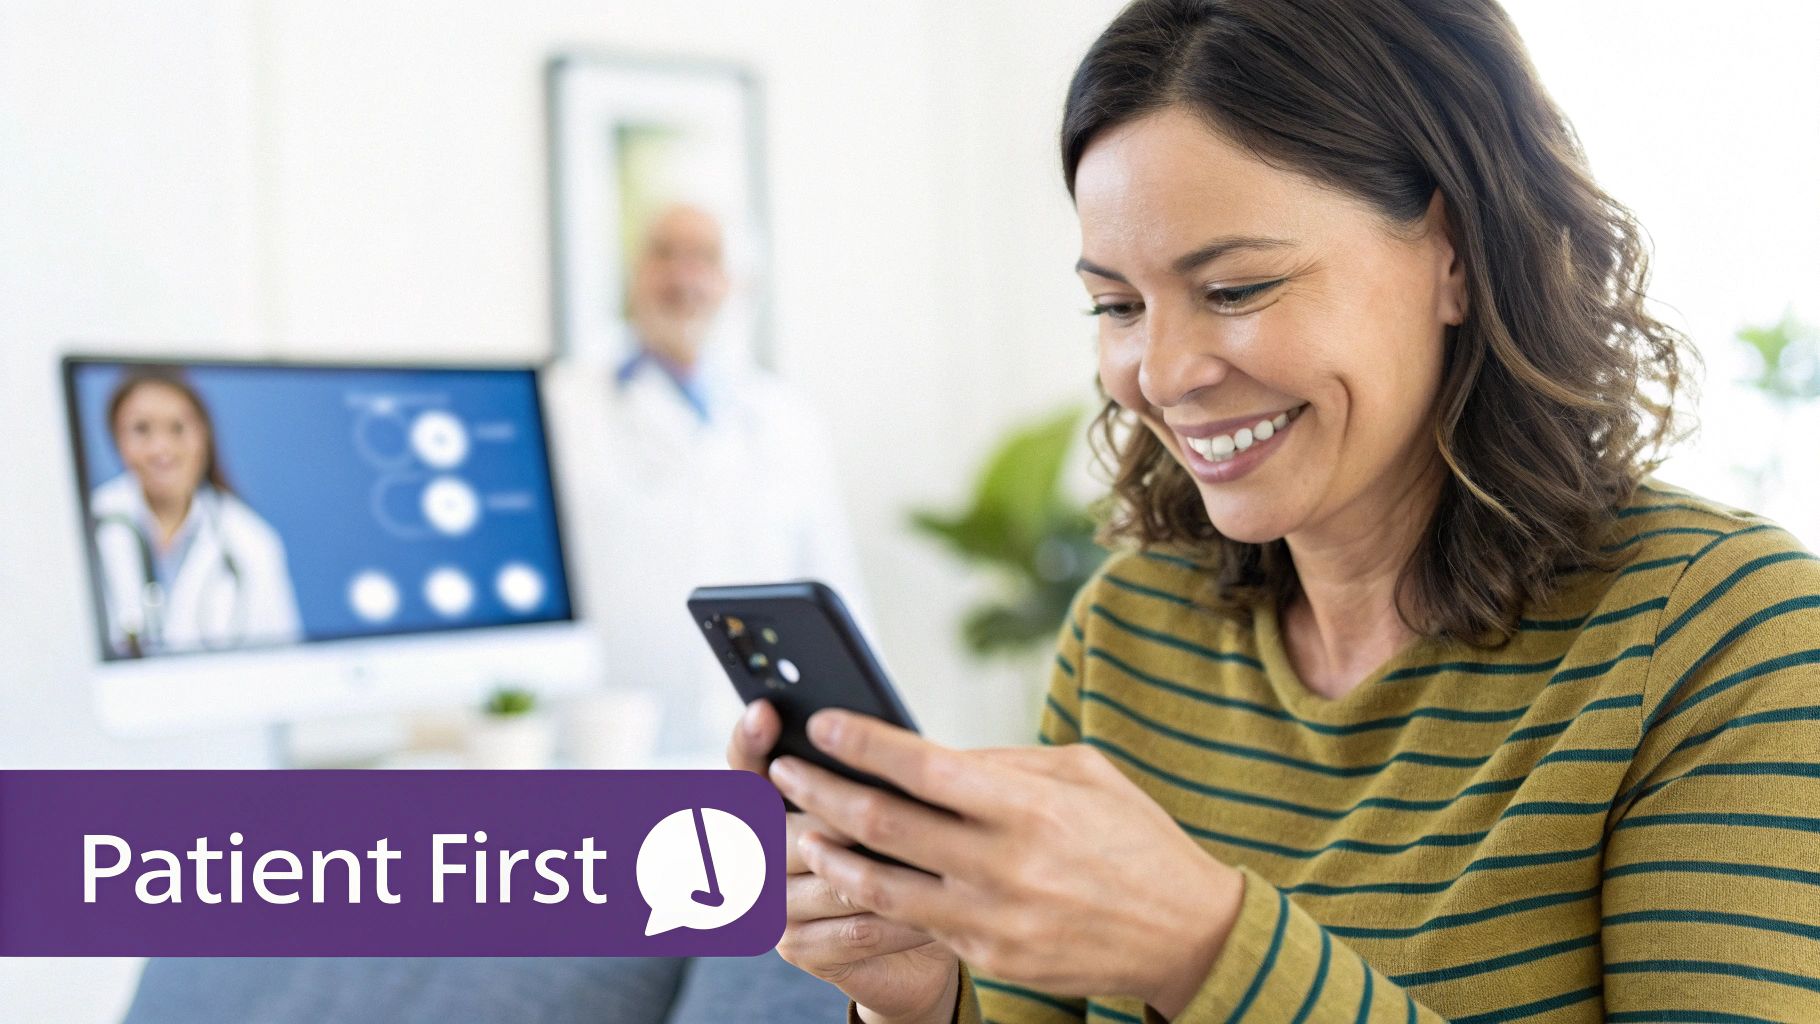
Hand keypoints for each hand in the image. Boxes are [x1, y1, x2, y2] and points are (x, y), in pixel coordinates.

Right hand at [726, 701, 961, 1023]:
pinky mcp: (802, 950)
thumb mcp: (888, 805)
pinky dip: (900, 914)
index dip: (750, 741)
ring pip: (831, 878)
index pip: (743, 770)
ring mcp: (774, 909)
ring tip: (938, 849)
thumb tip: (887, 739)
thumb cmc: (903, 852)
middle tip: (893, 800)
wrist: (912, 942)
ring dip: (886, 865)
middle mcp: (756, 860)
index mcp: (765, 811)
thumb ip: (870, 778)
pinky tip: (939, 902)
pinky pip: (855, 929)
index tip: (766, 710)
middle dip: (847, 814)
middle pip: (789, 828)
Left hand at [766, 711, 1244, 1018]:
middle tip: (785, 770)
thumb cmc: (1134, 837)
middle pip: (883, 822)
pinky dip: (869, 892)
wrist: (1185, 932)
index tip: (822, 723)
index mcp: (1028, 803)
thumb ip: (1004, 762)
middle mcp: (1003, 861)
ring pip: (880, 882)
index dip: (863, 741)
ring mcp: (992, 915)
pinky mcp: (988, 953)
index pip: (922, 765)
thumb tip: (930, 754)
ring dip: (829, 851)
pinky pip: (911, 919)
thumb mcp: (1083, 773)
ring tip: (801, 826)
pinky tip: (846, 872)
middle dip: (822, 791)